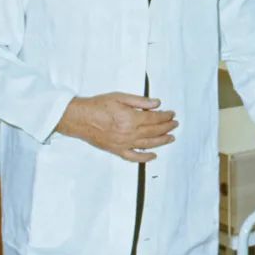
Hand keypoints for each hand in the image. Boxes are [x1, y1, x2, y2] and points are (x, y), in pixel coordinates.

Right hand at [56, 93, 177, 161]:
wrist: (79, 118)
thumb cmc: (98, 105)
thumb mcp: (120, 97)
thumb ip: (140, 101)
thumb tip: (157, 103)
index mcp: (130, 118)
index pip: (154, 118)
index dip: (165, 116)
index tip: (171, 114)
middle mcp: (129, 133)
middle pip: (153, 131)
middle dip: (166, 127)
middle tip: (174, 124)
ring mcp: (123, 144)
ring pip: (147, 145)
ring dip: (161, 141)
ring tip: (170, 138)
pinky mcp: (116, 150)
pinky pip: (133, 157)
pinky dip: (144, 158)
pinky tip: (153, 156)